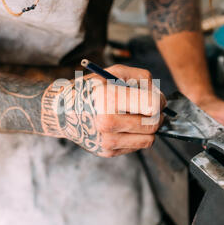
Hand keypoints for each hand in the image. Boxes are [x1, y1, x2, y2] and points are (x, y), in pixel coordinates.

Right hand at [48, 65, 165, 157]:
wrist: (63, 111)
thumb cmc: (92, 89)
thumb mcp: (113, 73)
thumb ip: (141, 78)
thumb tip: (160, 98)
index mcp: (107, 98)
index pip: (151, 106)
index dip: (160, 101)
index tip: (158, 99)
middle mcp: (106, 122)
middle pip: (153, 124)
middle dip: (157, 115)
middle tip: (151, 109)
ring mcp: (106, 140)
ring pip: (148, 139)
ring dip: (148, 128)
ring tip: (136, 117)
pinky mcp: (106, 152)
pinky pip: (136, 146)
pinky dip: (135, 135)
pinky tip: (123, 126)